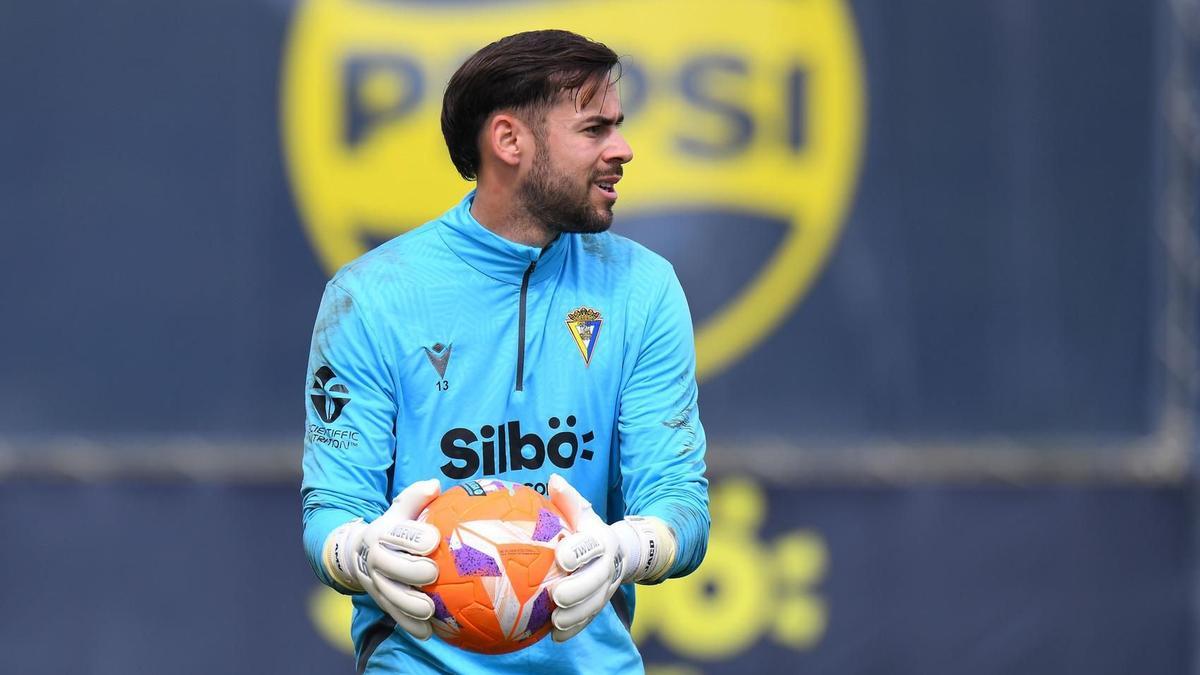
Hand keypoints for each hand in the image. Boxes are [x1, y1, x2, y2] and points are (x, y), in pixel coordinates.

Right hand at [323, 479, 442, 639]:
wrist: (357, 553)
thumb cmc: (393, 528)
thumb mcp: (399, 509)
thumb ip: (416, 497)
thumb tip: (435, 485)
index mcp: (382, 533)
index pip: (398, 534)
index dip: (415, 537)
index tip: (433, 539)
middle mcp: (376, 559)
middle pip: (392, 567)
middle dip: (411, 571)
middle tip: (431, 573)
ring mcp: (376, 582)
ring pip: (391, 596)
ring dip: (409, 605)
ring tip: (429, 609)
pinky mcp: (381, 601)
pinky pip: (394, 616)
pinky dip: (409, 626)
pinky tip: (428, 633)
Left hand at [548, 474, 676, 641]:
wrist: (623, 552)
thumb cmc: (590, 530)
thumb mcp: (583, 513)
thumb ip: (569, 500)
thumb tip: (553, 479)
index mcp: (602, 541)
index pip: (592, 546)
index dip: (578, 552)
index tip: (561, 558)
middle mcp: (608, 566)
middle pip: (597, 579)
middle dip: (579, 590)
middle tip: (557, 597)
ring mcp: (607, 588)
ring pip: (596, 604)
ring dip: (576, 615)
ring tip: (555, 622)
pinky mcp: (600, 604)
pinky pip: (590, 619)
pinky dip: (574, 629)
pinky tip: (555, 636)